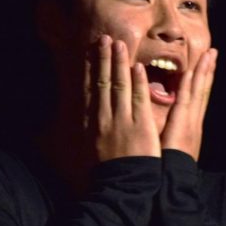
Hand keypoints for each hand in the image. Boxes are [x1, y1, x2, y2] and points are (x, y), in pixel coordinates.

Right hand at [85, 35, 160, 161]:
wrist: (121, 187)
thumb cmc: (108, 171)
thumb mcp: (93, 148)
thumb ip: (92, 130)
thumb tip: (86, 119)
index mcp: (93, 122)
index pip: (91, 90)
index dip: (91, 69)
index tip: (90, 52)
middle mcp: (104, 117)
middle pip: (103, 82)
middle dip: (103, 59)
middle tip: (103, 38)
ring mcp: (122, 120)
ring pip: (119, 85)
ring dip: (119, 63)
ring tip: (118, 43)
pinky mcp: (139, 125)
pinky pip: (137, 99)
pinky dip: (137, 82)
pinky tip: (136, 67)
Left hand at [160, 48, 217, 160]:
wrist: (175, 183)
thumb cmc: (169, 167)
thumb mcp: (173, 147)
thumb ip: (173, 134)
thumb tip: (169, 127)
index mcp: (191, 126)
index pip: (198, 98)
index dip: (203, 80)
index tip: (206, 64)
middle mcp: (194, 121)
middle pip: (202, 91)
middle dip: (208, 71)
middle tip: (213, 52)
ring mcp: (191, 122)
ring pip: (198, 92)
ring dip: (203, 72)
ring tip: (209, 54)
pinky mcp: (183, 125)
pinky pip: (185, 101)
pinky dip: (188, 86)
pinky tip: (191, 72)